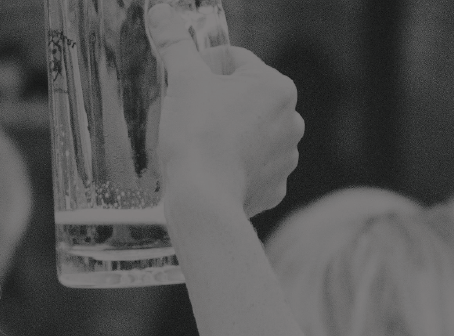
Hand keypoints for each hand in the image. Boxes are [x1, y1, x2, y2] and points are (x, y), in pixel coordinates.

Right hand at [149, 3, 303, 217]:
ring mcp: (286, 157)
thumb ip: (174, 44)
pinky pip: (253, 168)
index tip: (185, 83)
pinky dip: (235, 167)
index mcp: (276, 86)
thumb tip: (161, 13)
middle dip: (218, 103)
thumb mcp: (182, 81)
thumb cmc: (197, 136)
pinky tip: (214, 169)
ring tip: (201, 145)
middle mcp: (292, 120)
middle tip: (189, 116)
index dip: (204, 67)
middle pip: (245, 98)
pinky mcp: (274, 188)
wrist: (203, 198)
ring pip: (250, 134)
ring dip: (228, 135)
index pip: (236, 60)